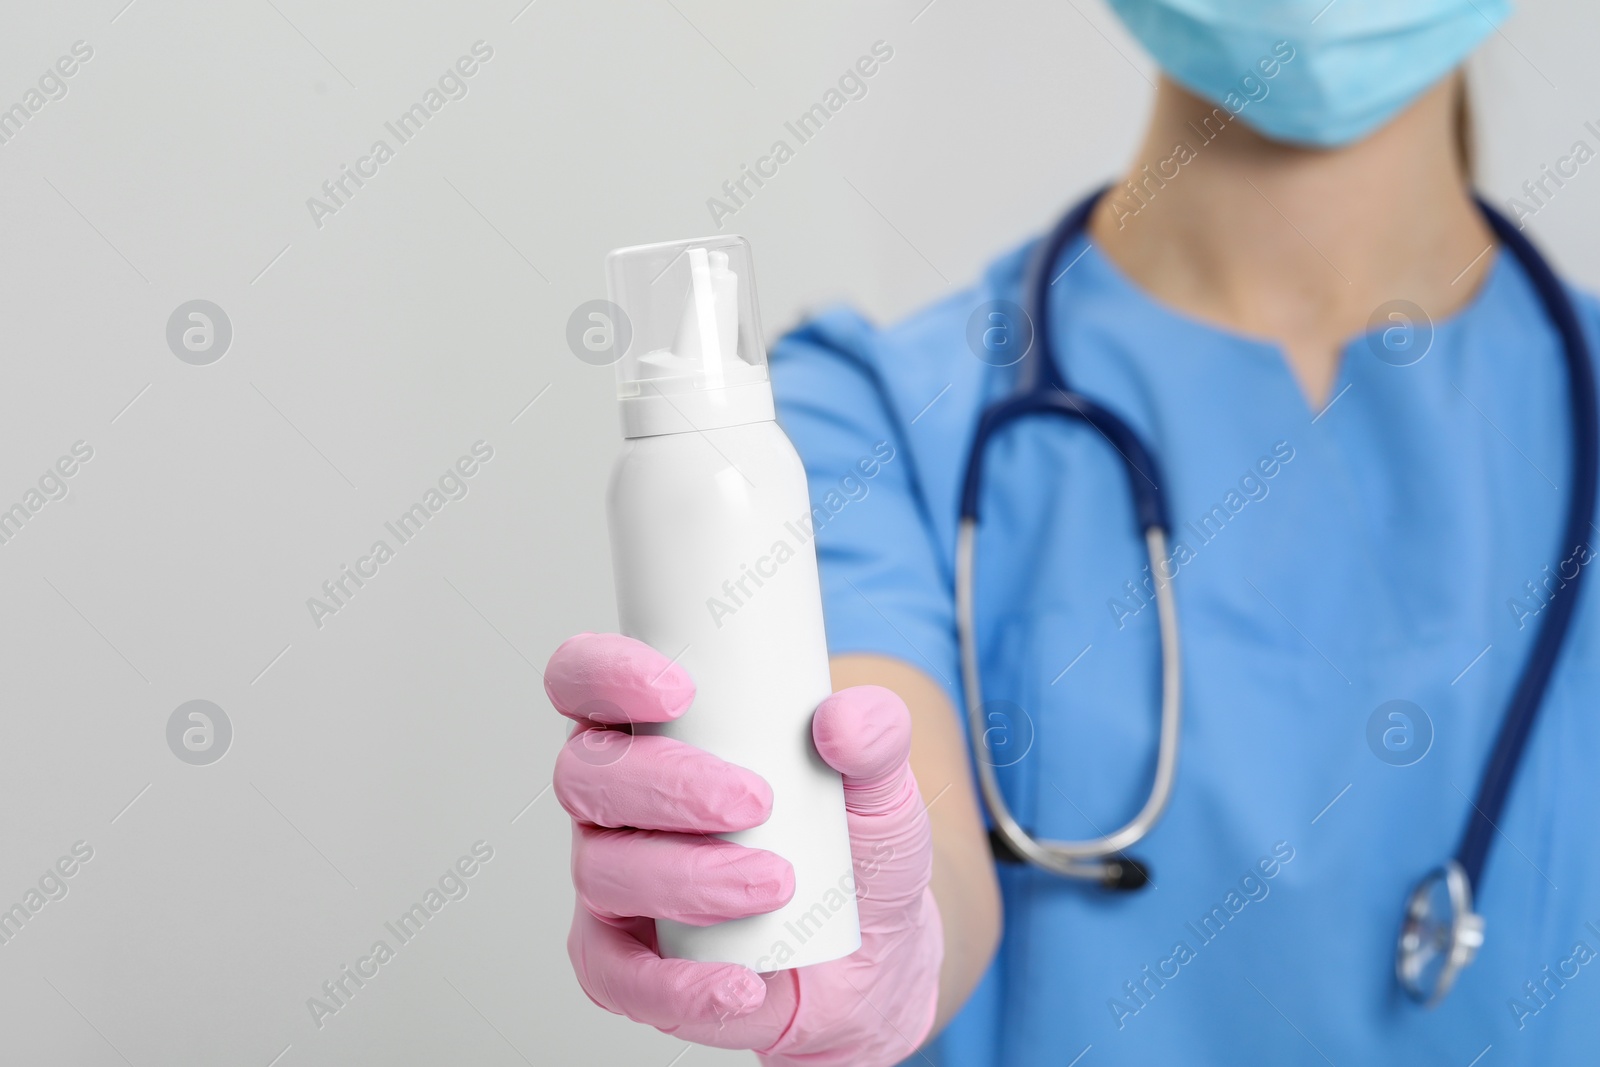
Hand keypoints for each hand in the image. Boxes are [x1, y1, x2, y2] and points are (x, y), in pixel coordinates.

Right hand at [547, 632, 942, 1065]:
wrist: (871, 949)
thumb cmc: (852, 840)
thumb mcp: (880, 780)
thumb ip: (877, 735)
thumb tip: (844, 723)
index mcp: (652, 728)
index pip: (585, 680)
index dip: (607, 674)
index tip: (678, 691)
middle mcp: (615, 798)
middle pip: (586, 774)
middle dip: (666, 785)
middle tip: (755, 801)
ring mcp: (612, 879)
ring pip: (603, 869)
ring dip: (687, 877)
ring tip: (775, 884)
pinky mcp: (624, 961)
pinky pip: (615, 976)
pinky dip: (673, 984)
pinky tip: (737, 982)